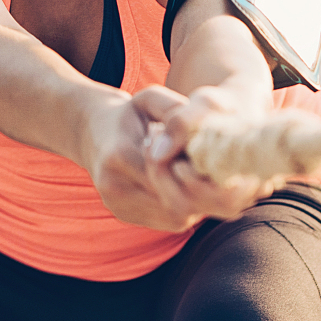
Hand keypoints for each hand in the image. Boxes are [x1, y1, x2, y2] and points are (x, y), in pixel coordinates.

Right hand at [85, 87, 276, 229]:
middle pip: (177, 203)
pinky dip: (190, 207)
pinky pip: (169, 221)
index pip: (172, 175)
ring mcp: (119, 206)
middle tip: (230, 176)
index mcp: (120, 155)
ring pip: (177, 217)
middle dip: (208, 192)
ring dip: (202, 202)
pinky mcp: (126, 216)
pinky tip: (199, 189)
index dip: (203, 172)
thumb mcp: (149, 99)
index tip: (224, 161)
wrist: (90, 132)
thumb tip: (201, 134)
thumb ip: (175, 111)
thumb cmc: (129, 113)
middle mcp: (115, 187)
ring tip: (217, 181)